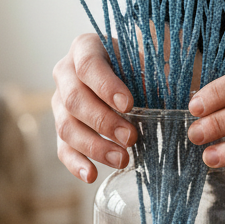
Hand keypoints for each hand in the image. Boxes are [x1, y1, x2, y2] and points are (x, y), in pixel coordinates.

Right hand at [51, 34, 135, 183]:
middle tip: (131, 137)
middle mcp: (64, 73)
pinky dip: (76, 164)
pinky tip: (92, 175)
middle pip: (74, 99)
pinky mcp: (61, 128)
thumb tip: (165, 104)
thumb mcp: (145, 63)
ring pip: (66, 127)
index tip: (129, 105)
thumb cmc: (138, 66)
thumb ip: (150, 78)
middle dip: (103, 121)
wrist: (126, 74)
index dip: (106, 86)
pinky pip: (62, 148)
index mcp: (85, 48)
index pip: (87, 66)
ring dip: (94, 146)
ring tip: (122, 159)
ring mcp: (59, 102)